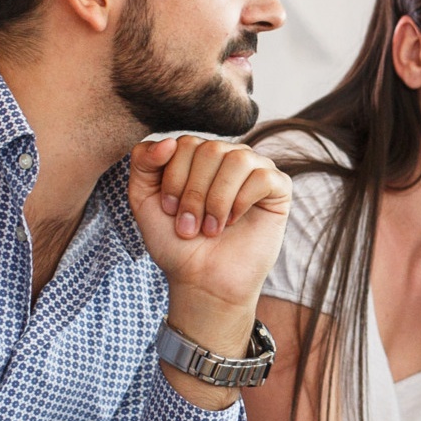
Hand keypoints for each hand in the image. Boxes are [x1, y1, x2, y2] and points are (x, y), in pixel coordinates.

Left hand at [128, 133, 289, 341]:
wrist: (201, 280)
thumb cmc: (175, 242)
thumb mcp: (144, 199)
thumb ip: (142, 161)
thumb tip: (168, 141)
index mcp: (198, 155)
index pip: (185, 143)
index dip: (174, 179)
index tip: (169, 211)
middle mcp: (227, 156)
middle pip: (210, 149)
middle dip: (194, 193)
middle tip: (190, 226)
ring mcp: (254, 170)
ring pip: (237, 159)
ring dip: (217, 199)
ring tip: (211, 228)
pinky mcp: (278, 188)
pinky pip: (263, 177)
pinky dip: (242, 202)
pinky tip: (233, 222)